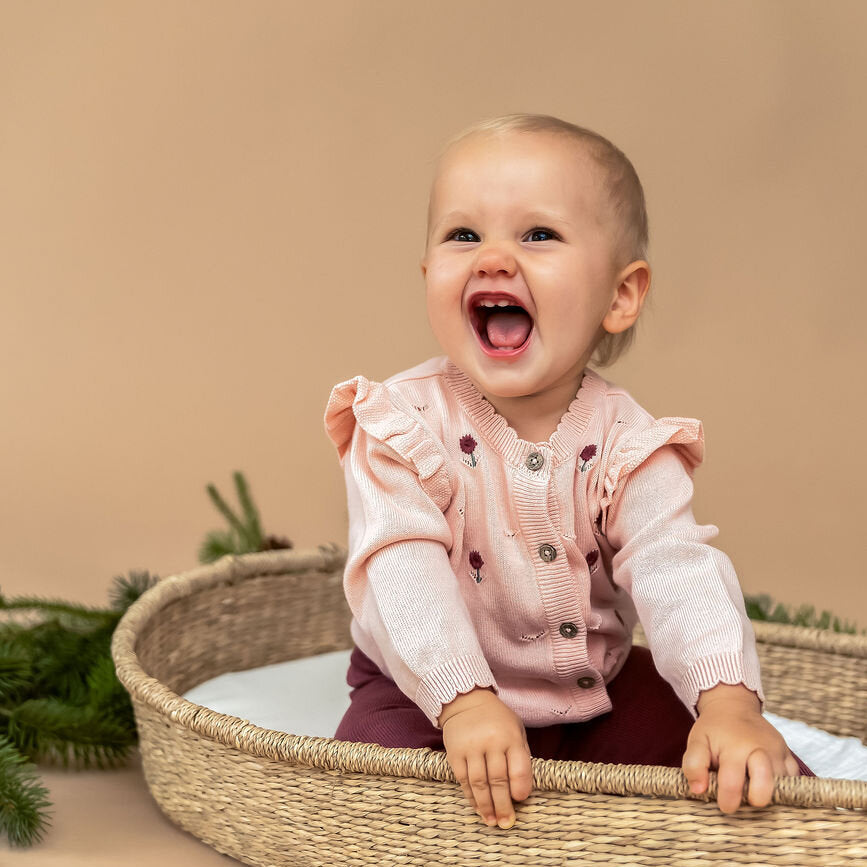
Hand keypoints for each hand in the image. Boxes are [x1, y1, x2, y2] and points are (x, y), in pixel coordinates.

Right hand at [438, 687, 533, 828]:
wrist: (466, 701)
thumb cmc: (497, 719)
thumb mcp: (515, 729)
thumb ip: (520, 755)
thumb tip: (522, 789)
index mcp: (510, 736)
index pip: (519, 767)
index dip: (521, 787)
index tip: (520, 800)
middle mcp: (491, 742)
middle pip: (498, 780)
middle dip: (503, 805)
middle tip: (507, 823)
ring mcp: (471, 747)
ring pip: (479, 783)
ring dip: (486, 806)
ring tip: (492, 822)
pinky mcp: (455, 753)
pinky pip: (463, 780)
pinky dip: (470, 797)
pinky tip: (477, 808)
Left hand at [682, 683, 799, 813]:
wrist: (733, 706)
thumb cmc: (713, 730)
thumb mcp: (696, 742)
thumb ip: (693, 766)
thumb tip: (699, 790)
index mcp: (734, 748)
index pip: (733, 784)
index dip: (728, 801)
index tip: (724, 805)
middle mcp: (760, 749)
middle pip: (766, 785)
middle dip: (755, 800)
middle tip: (744, 798)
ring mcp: (777, 751)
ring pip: (783, 785)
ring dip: (769, 793)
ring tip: (752, 786)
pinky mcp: (788, 754)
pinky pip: (793, 780)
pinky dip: (782, 786)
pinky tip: (766, 781)